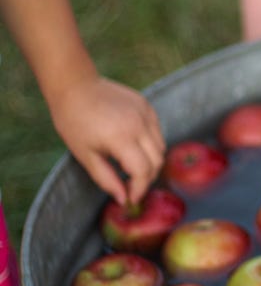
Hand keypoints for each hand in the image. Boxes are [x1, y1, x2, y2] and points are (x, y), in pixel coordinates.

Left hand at [48, 76, 164, 205]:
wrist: (76, 86)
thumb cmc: (74, 122)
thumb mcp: (85, 156)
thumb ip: (107, 179)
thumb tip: (123, 199)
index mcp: (121, 138)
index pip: (143, 171)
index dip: (139, 189)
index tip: (131, 198)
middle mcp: (139, 125)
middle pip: (157, 161)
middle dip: (147, 178)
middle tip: (132, 186)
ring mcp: (146, 113)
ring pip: (161, 146)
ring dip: (151, 161)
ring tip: (132, 166)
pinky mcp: (147, 105)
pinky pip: (157, 131)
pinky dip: (150, 144)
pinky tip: (133, 145)